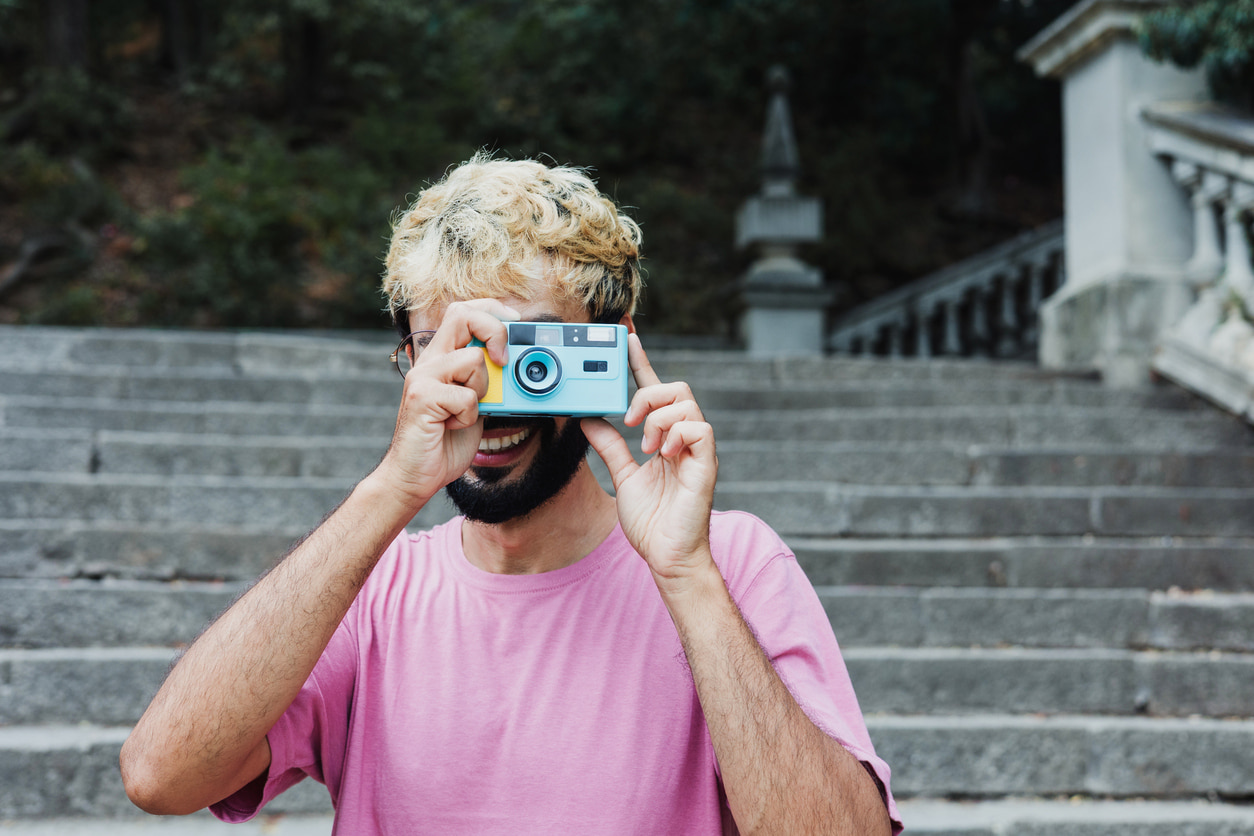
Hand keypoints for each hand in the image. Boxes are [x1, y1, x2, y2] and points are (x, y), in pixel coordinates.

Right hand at [378, 299, 518, 507]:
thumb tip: (514, 364)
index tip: (515, 327)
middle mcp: (429, 361)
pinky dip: (470, 416)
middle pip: (462, 315)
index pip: (463, 312)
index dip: (492, 312)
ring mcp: (423, 378)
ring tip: (466, 411)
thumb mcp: (473, 403)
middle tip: (503, 360)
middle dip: (495, 331)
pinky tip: (453, 426)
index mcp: (441, 358)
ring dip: (483, 389)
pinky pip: (466, 396)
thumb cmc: (444, 442)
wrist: (414, 476)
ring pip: (473, 359)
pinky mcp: (422, 398)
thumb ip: (485, 380)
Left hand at [582, 333, 718, 591]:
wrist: (665, 555)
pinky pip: (698, 428)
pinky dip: (675, 434)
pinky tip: (663, 454)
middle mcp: (682, 438)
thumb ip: (609, 446)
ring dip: (657, 418)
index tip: (626, 337)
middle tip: (628, 420)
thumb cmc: (652, 522)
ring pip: (686, 402)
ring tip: (646, 446)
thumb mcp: (622, 476)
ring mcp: (696, 449)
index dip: (641, 361)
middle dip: (647, 393)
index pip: (654, 389)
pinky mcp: (706, 463)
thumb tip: (588, 419)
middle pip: (675, 387)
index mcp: (663, 438)